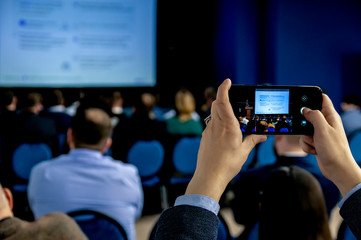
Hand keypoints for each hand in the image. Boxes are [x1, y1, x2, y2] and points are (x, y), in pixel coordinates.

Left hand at [185, 79, 265, 201]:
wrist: (209, 176)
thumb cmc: (227, 165)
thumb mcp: (244, 152)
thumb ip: (253, 140)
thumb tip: (262, 136)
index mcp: (228, 126)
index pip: (222, 101)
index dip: (224, 89)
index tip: (227, 81)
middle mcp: (216, 126)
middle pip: (216, 104)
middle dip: (223, 97)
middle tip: (232, 98)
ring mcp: (208, 131)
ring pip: (213, 114)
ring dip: (221, 111)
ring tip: (232, 120)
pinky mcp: (204, 138)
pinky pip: (211, 125)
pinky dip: (218, 123)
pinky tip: (225, 133)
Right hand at [300, 94, 360, 195]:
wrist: (337, 169)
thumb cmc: (334, 149)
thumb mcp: (322, 129)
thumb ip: (314, 116)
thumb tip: (305, 109)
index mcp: (330, 116)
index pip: (322, 99)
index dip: (312, 97)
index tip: (302, 99)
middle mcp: (326, 124)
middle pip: (308, 116)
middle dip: (304, 124)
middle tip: (309, 130)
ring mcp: (321, 134)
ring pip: (304, 130)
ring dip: (305, 138)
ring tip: (314, 143)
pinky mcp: (316, 143)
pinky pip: (305, 140)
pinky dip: (307, 146)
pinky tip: (315, 150)